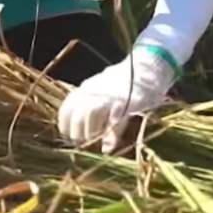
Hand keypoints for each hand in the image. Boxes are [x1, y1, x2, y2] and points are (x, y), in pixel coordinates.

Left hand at [56, 46, 176, 152]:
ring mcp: (113, 96)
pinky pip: (117, 120)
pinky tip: (109, 146)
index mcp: (86, 89)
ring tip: (95, 145)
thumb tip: (74, 130)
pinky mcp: (131, 102)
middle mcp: (97, 91)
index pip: (67, 109)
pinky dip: (111, 136)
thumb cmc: (120, 85)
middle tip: (83, 144)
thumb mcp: (99, 91)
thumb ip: (87, 106)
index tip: (69, 137)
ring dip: (92, 134)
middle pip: (79, 113)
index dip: (65, 126)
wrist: (147, 67)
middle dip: (78, 133)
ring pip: (93, 114)